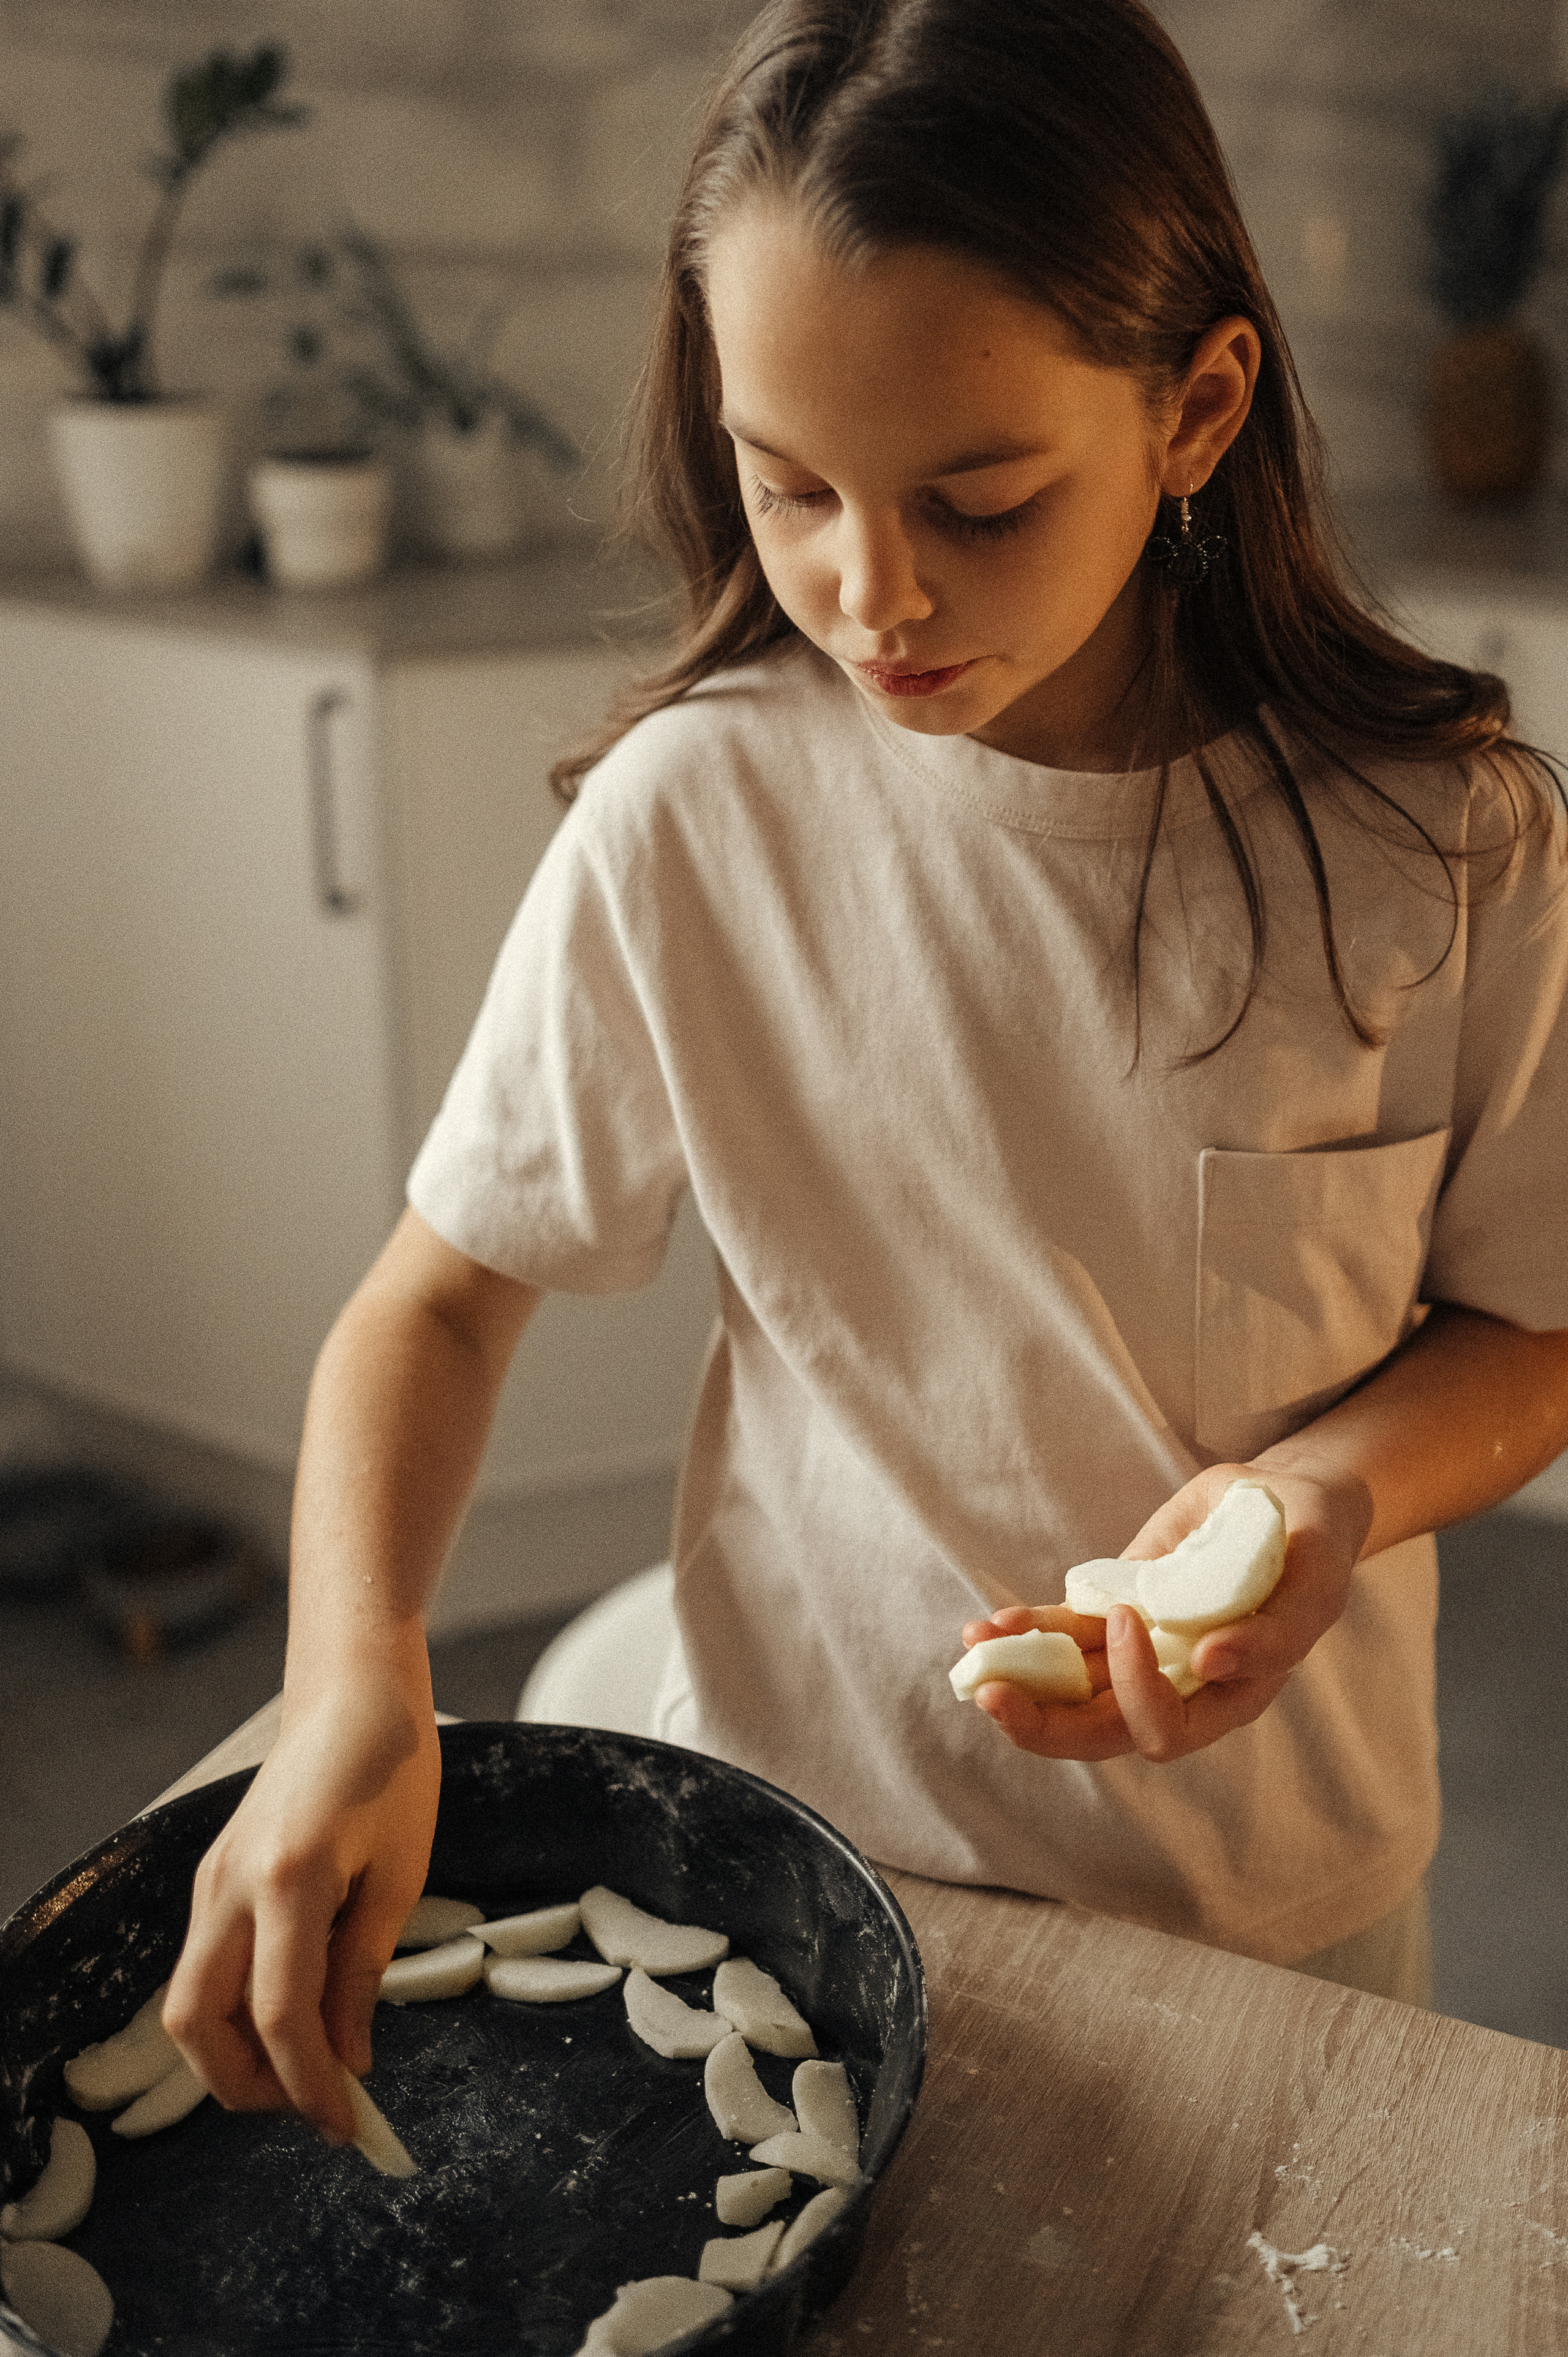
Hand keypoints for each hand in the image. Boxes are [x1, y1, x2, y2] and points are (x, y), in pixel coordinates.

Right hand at [161, 1676, 440, 2143]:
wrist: (351, 1693)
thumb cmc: (392, 1769)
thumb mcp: (398, 1875)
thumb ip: (363, 1972)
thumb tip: (350, 2060)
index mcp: (289, 1880)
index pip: (281, 2017)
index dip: (309, 2086)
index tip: (347, 2127)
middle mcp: (230, 1885)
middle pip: (199, 2024)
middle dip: (248, 2085)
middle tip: (315, 2104)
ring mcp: (211, 1879)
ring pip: (191, 2001)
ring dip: (236, 2052)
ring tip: (308, 2066)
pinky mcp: (212, 1876)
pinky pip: (207, 1965)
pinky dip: (238, 2008)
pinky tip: (295, 2011)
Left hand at [959, 1461, 1371, 1764]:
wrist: (1287, 1499)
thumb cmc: (1312, 1541)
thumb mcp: (1315, 1578)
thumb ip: (1277, 1630)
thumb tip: (1214, 1663)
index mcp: (1232, 1694)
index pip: (1166, 1728)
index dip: (1137, 1692)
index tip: (1130, 1620)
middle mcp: (1180, 1685)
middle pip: (1101, 1731)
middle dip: (1043, 1723)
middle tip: (992, 1694)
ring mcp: (1143, 1651)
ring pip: (1071, 1690)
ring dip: (1018, 1679)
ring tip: (974, 1653)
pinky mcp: (1119, 1610)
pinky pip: (1065, 1637)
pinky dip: (1026, 1633)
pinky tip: (989, 1626)